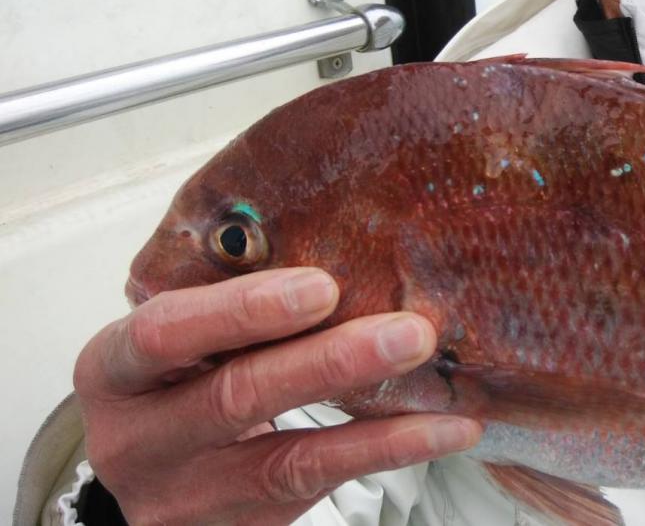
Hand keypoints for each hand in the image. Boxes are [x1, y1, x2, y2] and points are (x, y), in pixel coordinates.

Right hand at [74, 268, 481, 523]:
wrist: (145, 480)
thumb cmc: (171, 382)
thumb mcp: (174, 341)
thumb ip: (226, 301)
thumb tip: (338, 235)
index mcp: (114, 371)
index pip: (166, 334)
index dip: (242, 310)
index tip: (321, 286)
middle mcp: (140, 439)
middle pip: (235, 398)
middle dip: (330, 363)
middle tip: (409, 332)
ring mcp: (190, 493)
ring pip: (288, 461)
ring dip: (379, 427)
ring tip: (445, 398)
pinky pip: (322, 488)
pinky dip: (388, 454)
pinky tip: (442, 431)